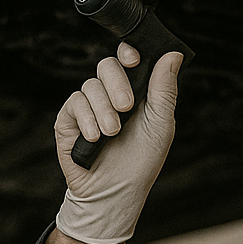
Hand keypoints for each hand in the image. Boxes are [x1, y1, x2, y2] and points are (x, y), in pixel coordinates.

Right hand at [52, 43, 182, 243]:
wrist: (116, 191)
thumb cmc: (141, 161)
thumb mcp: (160, 124)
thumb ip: (164, 89)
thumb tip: (173, 54)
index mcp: (135, 91)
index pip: (129, 59)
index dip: (129, 52)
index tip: (133, 58)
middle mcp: (110, 95)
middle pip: (108, 66)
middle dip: (118, 84)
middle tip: (127, 107)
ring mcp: (89, 106)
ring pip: (91, 85)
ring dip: (104, 109)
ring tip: (112, 133)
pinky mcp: (69, 119)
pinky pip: (74, 102)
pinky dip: (87, 119)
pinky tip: (94, 137)